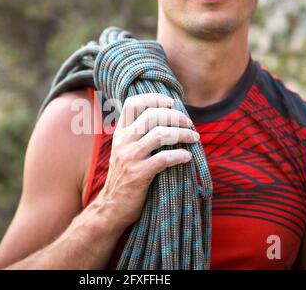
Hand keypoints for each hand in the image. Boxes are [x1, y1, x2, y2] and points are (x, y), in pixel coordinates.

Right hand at [94, 93, 198, 228]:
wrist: (111, 207)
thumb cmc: (124, 178)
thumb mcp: (124, 151)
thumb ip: (138, 136)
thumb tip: (167, 119)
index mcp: (120, 133)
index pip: (132, 103)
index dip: (154, 98)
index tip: (171, 102)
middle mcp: (123, 141)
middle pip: (152, 115)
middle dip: (176, 116)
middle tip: (190, 124)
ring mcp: (129, 157)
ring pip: (160, 134)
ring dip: (182, 134)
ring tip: (194, 138)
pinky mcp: (138, 174)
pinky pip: (164, 159)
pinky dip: (180, 156)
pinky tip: (187, 157)